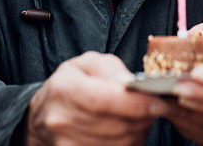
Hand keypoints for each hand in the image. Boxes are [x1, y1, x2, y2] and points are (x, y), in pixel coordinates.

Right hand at [24, 52, 166, 145]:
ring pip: (119, 143)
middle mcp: (62, 120)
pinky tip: (129, 130)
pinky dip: (129, 142)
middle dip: (144, 118)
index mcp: (64, 89)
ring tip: (141, 117)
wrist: (43, 115)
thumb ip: (110, 68)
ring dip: (139, 131)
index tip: (159, 103)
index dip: (137, 104)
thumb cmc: (70, 84)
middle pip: (116, 126)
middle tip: (155, 107)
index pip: (105, 101)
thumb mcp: (86, 64)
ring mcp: (67, 144)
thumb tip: (130, 83)